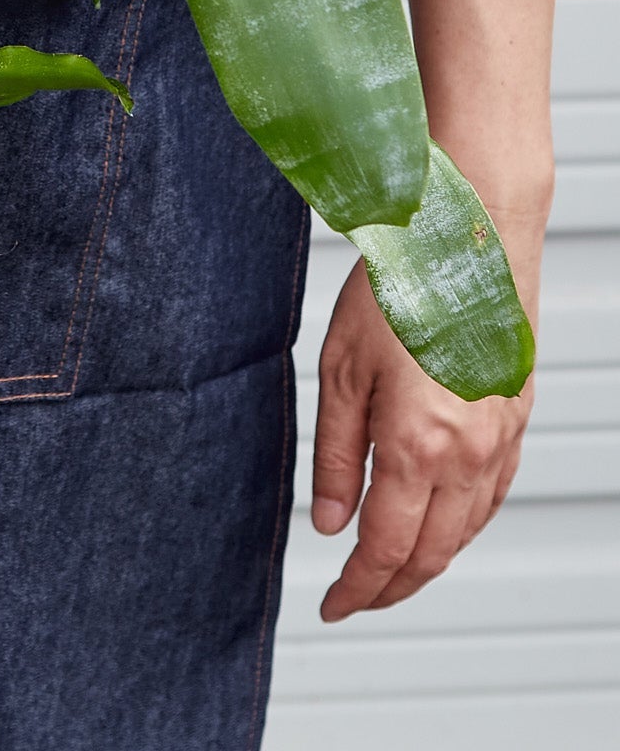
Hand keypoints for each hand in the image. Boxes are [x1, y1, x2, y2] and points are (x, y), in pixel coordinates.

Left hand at [310, 258, 534, 621]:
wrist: (465, 239)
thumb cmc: (397, 289)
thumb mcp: (338, 369)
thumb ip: (334, 453)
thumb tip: (329, 523)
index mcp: (416, 444)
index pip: (387, 547)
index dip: (357, 586)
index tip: (331, 606)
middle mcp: (468, 454)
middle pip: (431, 552)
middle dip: (391, 587)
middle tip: (354, 599)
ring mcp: (501, 440)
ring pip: (466, 530)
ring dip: (428, 560)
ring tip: (389, 570)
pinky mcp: (516, 420)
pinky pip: (491, 496)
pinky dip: (461, 524)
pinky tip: (438, 522)